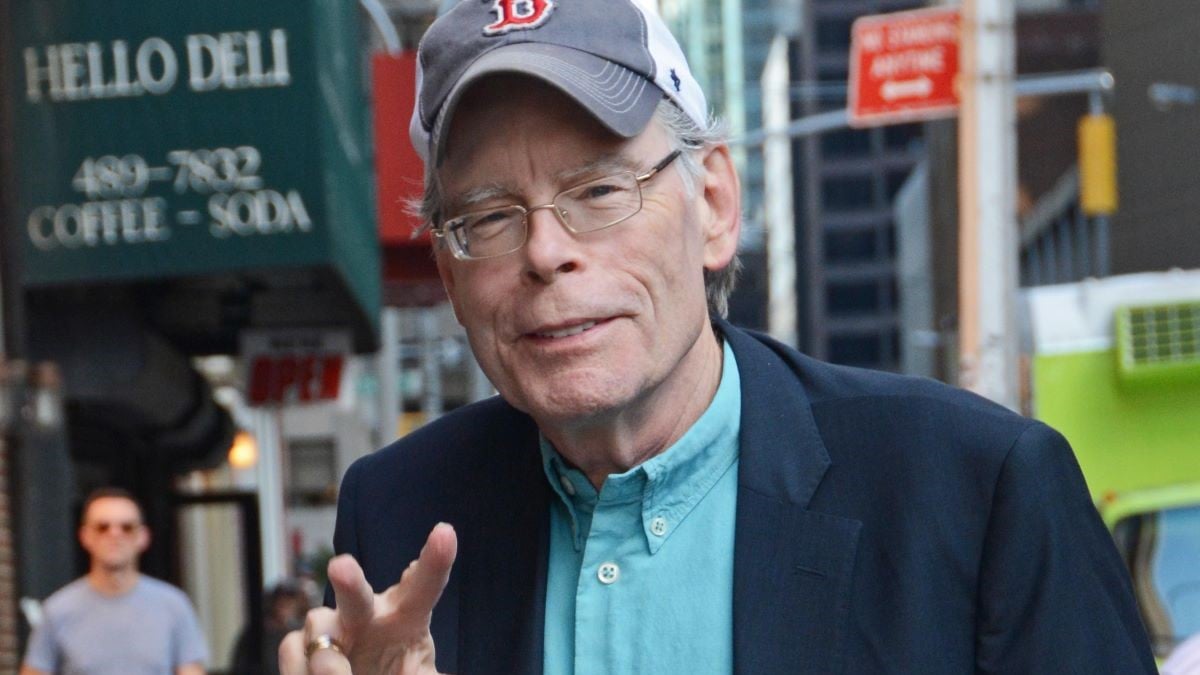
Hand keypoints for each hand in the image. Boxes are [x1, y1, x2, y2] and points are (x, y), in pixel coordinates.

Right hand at [279, 523, 457, 674]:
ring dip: (326, 657)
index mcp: (406, 615)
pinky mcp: (300, 642)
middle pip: (357, 593)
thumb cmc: (395, 671)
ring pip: (318, 623)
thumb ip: (425, 674)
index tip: (445, 533)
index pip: (423, 588)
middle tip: (342, 567)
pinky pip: (293, 649)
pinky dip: (301, 669)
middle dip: (349, 580)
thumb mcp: (419, 674)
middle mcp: (367, 613)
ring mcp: (331, 626)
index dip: (434, 562)